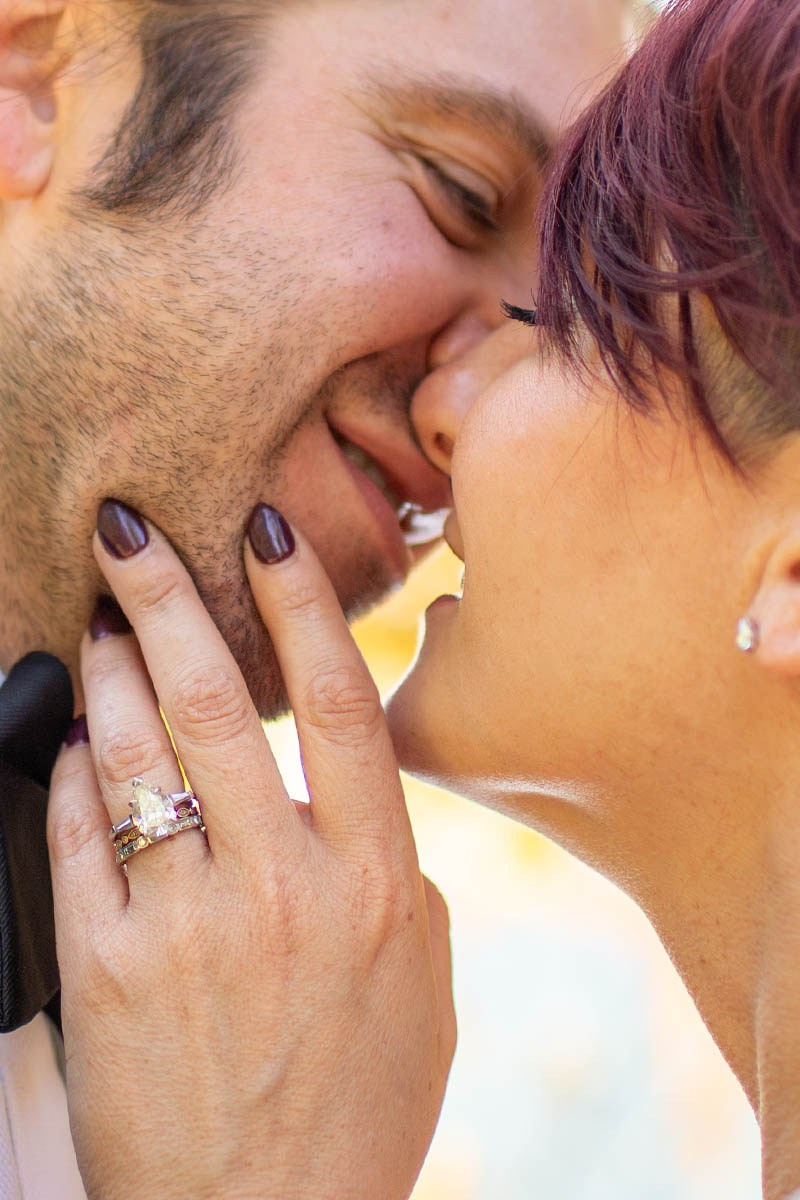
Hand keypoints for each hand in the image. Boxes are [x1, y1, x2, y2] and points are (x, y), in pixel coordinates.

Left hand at [48, 501, 454, 1199]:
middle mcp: (285, 889)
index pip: (336, 705)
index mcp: (377, 882)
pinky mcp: (110, 969)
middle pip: (220, 704)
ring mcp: (191, 926)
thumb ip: (401, 877)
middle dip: (168, 596)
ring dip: (111, 667)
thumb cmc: (356, 1108)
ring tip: (97, 616)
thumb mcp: (427, 986)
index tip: (264, 533)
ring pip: (139, 754)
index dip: (298, 605)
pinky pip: (80, 838)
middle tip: (130, 529)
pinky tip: (71, 729)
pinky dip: (72, 769)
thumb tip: (354, 801)